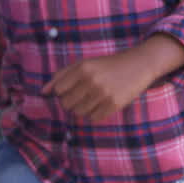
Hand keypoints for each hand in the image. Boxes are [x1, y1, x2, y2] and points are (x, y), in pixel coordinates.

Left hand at [43, 51, 159, 121]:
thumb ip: (62, 76)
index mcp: (82, 68)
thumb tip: (42, 92)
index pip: (59, 91)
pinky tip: (104, 104)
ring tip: (96, 99)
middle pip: (67, 104)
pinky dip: (96, 114)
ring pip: (79, 113)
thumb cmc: (108, 65)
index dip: (64, 93)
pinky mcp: (114, 104)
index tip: (75, 89)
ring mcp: (103, 93)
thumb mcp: (85, 64)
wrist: (140, 64)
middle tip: (86, 95)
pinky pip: (94, 118)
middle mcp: (91, 80)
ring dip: (85, 109)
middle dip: (73, 102)